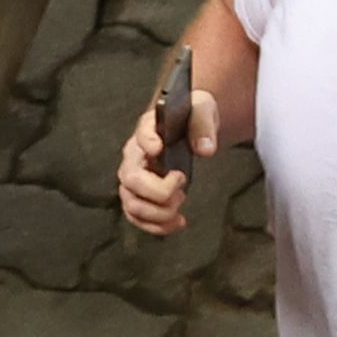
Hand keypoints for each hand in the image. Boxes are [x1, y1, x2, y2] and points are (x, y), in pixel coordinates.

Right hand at [118, 86, 214, 236]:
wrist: (190, 127)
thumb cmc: (192, 117)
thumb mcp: (202, 110)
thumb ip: (203, 125)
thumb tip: (205, 149)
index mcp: (148, 130)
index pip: (141, 134)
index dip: (147, 142)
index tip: (158, 148)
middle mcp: (134, 156)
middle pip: (130, 179)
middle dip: (159, 192)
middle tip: (182, 190)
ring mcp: (135, 178)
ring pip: (131, 203)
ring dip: (158, 213)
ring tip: (180, 208)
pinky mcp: (141, 195)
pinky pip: (137, 217)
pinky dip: (156, 226)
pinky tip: (178, 222)